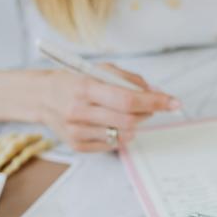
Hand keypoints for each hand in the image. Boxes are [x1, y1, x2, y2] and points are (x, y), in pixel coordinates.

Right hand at [20, 64, 179, 151]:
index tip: (174, 103)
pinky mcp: (77, 146)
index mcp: (84, 87)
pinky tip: (109, 123)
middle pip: (128, 120)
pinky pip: (112, 144)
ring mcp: (77, 132)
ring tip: (125, 113)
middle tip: (151, 107)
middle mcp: (79, 111)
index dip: (154, 102)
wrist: (42, 97)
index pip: (127, 99)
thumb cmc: (75, 81)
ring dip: (134, 125)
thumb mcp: (98, 70)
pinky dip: (119, 134)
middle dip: (147, 114)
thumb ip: (128, 79)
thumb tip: (155, 92)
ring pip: (123, 135)